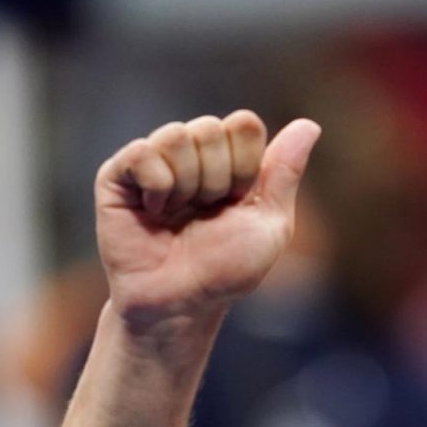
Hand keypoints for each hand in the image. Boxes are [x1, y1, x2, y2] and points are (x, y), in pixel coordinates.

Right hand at [94, 111, 320, 330]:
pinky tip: (154, 211)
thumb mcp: (271, 224)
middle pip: (211, 128)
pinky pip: (142, 152)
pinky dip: (157, 186)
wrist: (182, 301)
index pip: (244, 124)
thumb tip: (309, 125)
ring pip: (176, 136)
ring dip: (188, 184)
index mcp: (229, 159)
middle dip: (217, 179)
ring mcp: (153, 161)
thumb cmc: (226, 268)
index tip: (239, 202)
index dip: (247, 166)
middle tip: (205, 212)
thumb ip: (286, 172)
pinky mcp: (117, 175)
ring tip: (178, 214)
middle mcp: (191, 153)